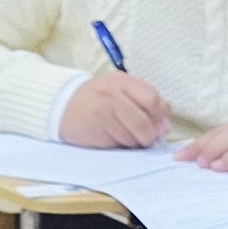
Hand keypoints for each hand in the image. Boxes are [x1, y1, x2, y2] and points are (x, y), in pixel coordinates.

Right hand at [58, 70, 173, 149]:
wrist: (62, 105)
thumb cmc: (97, 98)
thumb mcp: (121, 90)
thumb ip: (145, 102)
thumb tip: (165, 126)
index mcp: (122, 82)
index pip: (153, 99)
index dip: (160, 115)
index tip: (157, 122)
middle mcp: (112, 96)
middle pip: (144, 123)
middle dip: (150, 135)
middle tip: (146, 137)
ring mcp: (102, 114)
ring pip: (132, 138)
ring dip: (134, 143)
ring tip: (125, 136)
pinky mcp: (95, 132)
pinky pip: (118, 145)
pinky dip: (121, 146)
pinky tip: (113, 138)